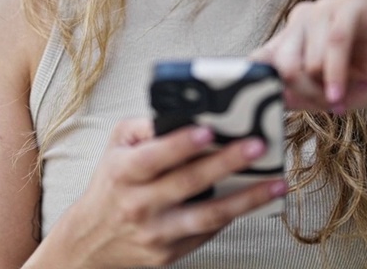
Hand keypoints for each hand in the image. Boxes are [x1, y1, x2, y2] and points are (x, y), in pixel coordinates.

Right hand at [51, 118, 287, 267]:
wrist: (91, 240)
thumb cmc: (111, 185)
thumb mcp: (117, 147)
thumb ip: (147, 127)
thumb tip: (185, 112)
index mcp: (123, 173)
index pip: (153, 157)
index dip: (181, 144)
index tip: (208, 130)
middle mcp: (139, 205)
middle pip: (188, 183)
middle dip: (226, 162)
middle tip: (256, 146)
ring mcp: (157, 232)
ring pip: (207, 215)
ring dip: (246, 199)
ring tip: (275, 183)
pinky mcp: (170, 253)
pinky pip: (208, 232)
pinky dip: (234, 214)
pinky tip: (257, 199)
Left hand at [250, 0, 366, 112]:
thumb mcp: (328, 96)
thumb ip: (297, 96)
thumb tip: (266, 100)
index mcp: (293, 37)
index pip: (259, 58)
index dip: (256, 84)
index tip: (256, 111)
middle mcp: (303, 18)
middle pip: (280, 62)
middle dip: (303, 92)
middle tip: (327, 104)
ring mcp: (326, 6)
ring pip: (305, 56)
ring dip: (324, 87)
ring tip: (345, 94)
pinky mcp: (352, 2)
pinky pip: (334, 42)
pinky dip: (337, 73)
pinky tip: (342, 93)